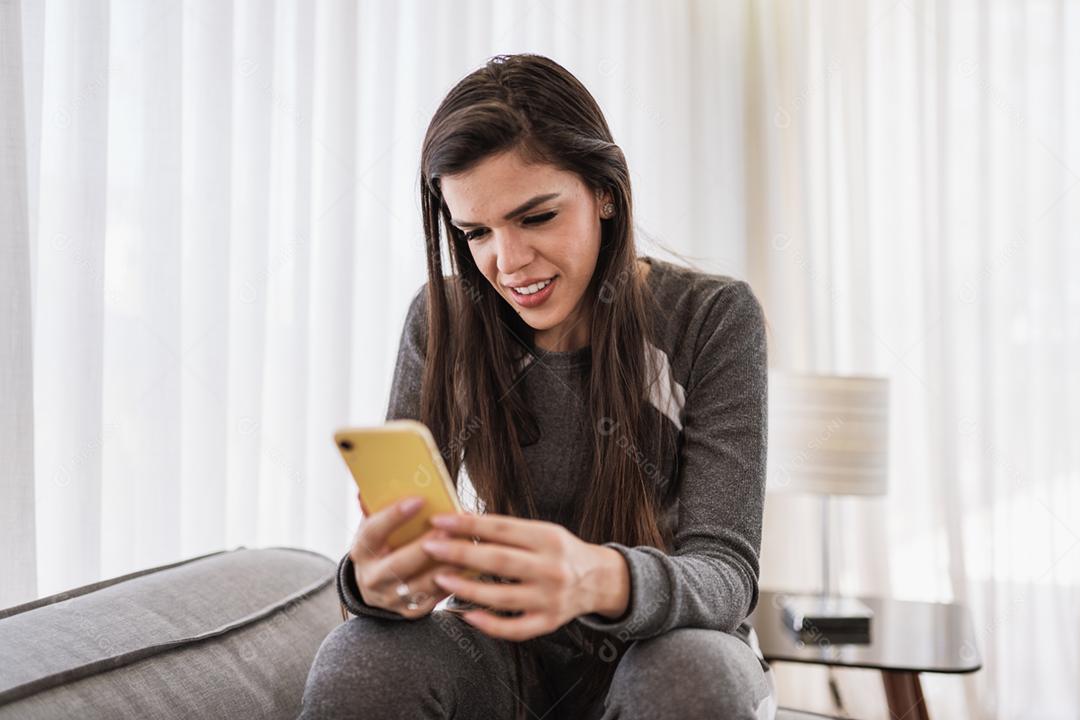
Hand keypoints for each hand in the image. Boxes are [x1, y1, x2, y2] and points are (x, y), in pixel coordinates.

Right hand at [348, 494, 466, 618]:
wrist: (375, 588)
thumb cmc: (382, 547)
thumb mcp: (375, 528)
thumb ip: (377, 509)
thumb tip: (368, 488)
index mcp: (362, 551)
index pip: (373, 531)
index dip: (395, 515)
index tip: (419, 500)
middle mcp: (372, 578)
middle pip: (399, 564)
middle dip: (425, 546)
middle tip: (448, 530)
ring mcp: (390, 598)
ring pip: (421, 585)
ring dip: (445, 567)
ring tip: (466, 550)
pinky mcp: (410, 611)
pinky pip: (434, 598)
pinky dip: (453, 583)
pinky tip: (469, 568)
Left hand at [421, 512, 619, 640]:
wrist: (599, 580)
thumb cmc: (561, 551)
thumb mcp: (542, 531)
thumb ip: (508, 530)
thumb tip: (462, 520)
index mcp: (548, 538)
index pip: (502, 528)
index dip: (468, 524)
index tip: (439, 520)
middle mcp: (551, 568)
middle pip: (499, 560)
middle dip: (460, 553)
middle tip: (429, 547)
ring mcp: (550, 598)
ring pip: (502, 596)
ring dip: (467, 588)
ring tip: (440, 579)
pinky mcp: (548, 623)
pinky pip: (515, 628)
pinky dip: (490, 624)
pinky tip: (467, 615)